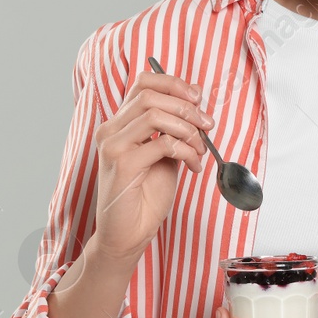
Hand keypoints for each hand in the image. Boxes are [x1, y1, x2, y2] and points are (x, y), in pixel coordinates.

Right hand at [89, 69, 215, 261]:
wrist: (128, 234)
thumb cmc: (145, 196)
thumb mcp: (165, 154)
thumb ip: (173, 127)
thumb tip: (194, 98)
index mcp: (118, 124)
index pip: (142, 83)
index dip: (173, 84)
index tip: (197, 100)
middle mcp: (110, 130)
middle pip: (149, 94)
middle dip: (186, 107)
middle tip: (207, 126)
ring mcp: (113, 146)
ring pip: (155, 114)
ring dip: (187, 129)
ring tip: (199, 150)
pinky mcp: (122, 164)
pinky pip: (162, 143)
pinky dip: (185, 150)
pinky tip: (193, 165)